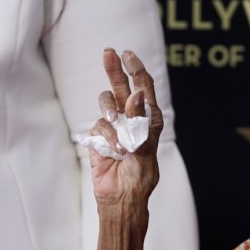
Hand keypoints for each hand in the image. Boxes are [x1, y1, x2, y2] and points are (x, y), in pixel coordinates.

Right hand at [88, 48, 161, 213]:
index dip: (137, 71)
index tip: (128, 55)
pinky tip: (114, 151)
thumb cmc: (140, 177)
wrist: (122, 197)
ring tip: (118, 129)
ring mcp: (115, 127)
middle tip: (108, 52)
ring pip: (107, 102)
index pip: (144, 89)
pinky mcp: (100, 136)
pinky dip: (107, 136)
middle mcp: (132, 120)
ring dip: (111, 110)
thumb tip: (136, 94)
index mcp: (149, 120)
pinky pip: (100, 124)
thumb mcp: (144, 147)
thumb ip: (139, 120)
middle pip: (121, 87)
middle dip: (115, 69)